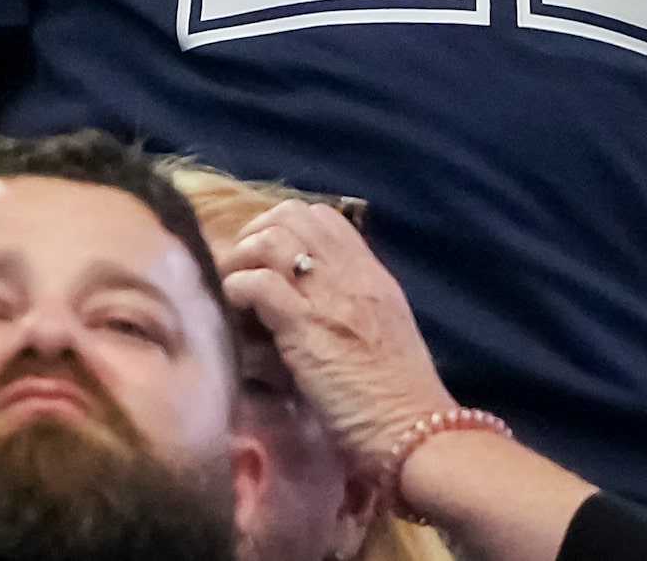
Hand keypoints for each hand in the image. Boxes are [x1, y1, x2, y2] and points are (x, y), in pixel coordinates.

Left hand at [218, 201, 456, 470]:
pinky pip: (258, 284)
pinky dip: (236, 288)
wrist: (414, 431)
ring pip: (271, 240)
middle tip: (243, 265)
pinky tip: (234, 308)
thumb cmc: (398, 396)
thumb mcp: (383, 330)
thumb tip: (310, 296)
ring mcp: (327, 296)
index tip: (267, 254)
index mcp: (371, 274)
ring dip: (241, 258)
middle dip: (257, 232)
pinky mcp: (304, 327)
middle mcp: (350, 274)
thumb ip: (352, 304)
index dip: (286, 225)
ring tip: (232, 286)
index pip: (324, 218)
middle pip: (292, 215)